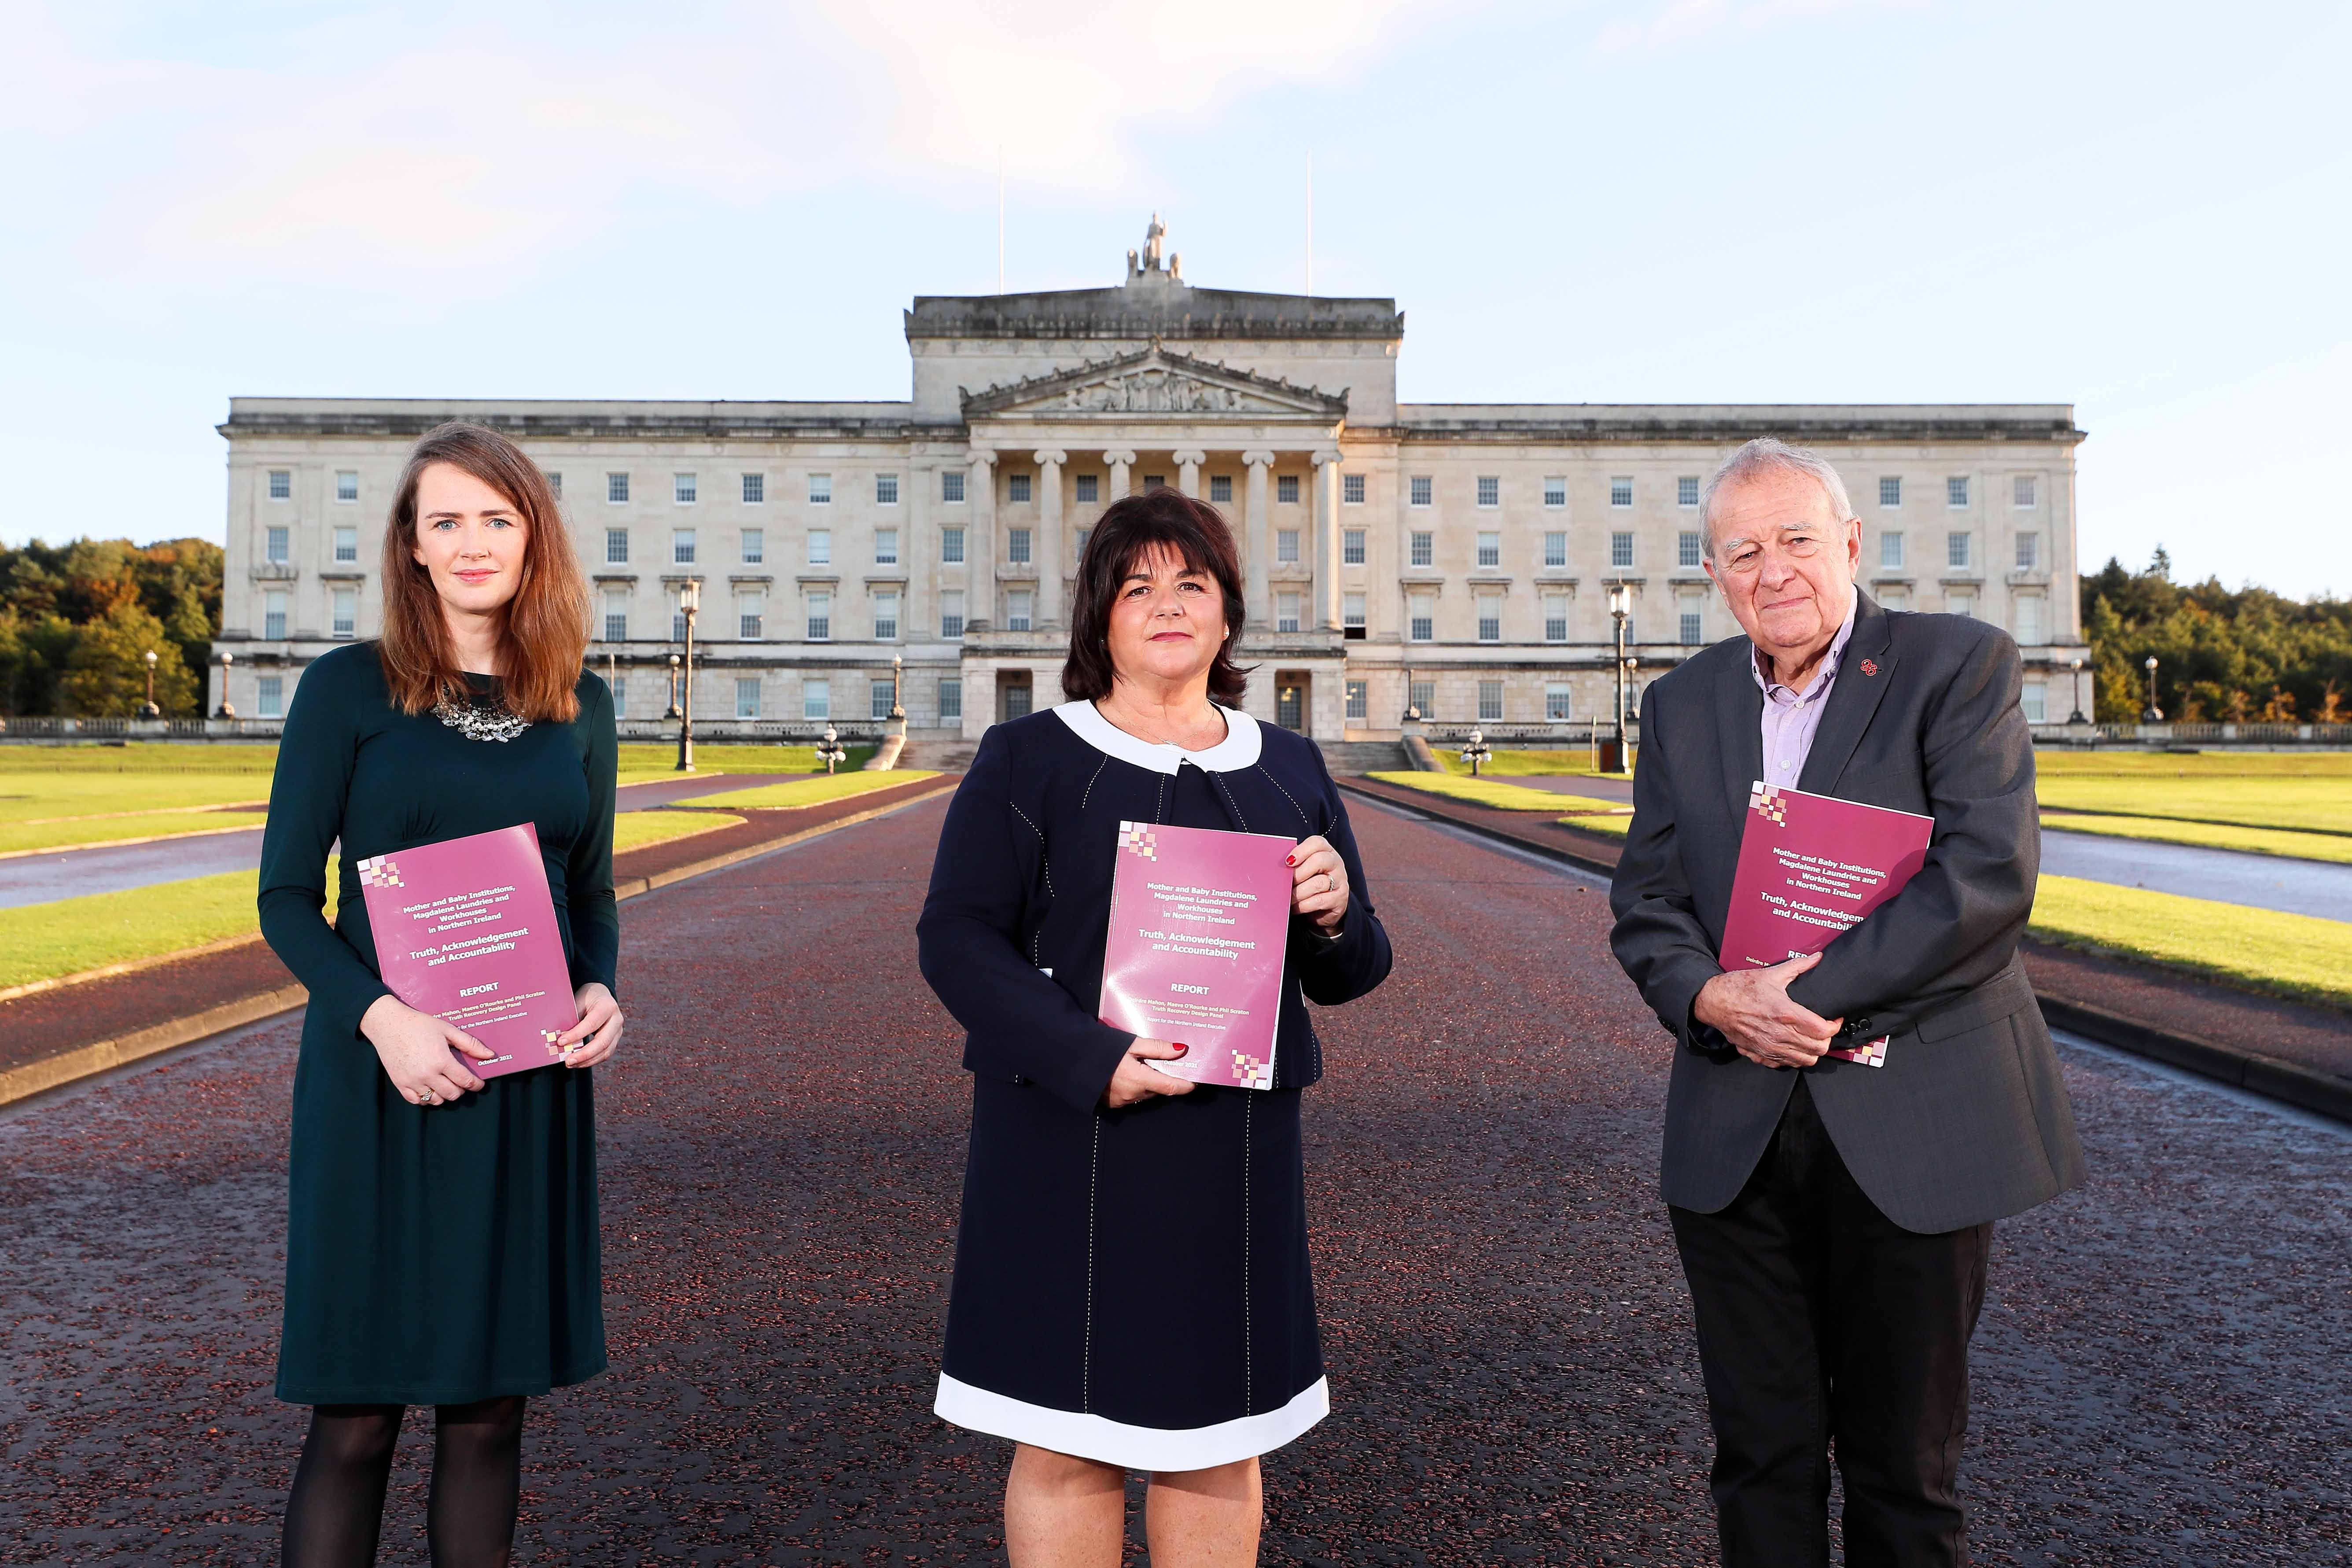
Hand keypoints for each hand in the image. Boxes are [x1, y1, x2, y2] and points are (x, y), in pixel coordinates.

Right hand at [361, 994, 491, 1105]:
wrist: (389, 1025)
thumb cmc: (419, 1024)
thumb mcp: (448, 1030)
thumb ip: (470, 1044)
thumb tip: (490, 1055)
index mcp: (441, 1060)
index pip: (465, 1081)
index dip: (476, 1085)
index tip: (479, 1084)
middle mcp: (427, 1075)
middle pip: (452, 1094)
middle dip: (461, 1089)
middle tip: (460, 1081)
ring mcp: (412, 1081)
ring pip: (436, 1100)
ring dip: (444, 1095)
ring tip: (445, 1083)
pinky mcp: (400, 1084)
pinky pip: (417, 1101)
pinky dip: (426, 1098)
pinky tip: (430, 1087)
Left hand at [559, 983, 623, 1069]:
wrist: (600, 995)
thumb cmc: (586, 998)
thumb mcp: (578, 1002)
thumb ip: (570, 1018)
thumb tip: (556, 1037)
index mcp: (607, 1006)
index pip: (591, 1024)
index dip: (576, 1035)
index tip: (560, 1042)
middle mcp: (617, 1019)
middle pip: (603, 1042)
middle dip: (584, 1054)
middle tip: (567, 1061)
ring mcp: (618, 1031)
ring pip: (606, 1052)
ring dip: (587, 1061)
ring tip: (570, 1063)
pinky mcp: (615, 1040)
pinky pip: (605, 1054)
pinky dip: (591, 1060)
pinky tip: (578, 1062)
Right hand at [1105, 1038, 1196, 1107]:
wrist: (1071, 1058)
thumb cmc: (1102, 1048)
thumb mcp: (1131, 1043)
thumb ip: (1157, 1048)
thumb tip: (1181, 1051)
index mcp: (1139, 1079)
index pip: (1171, 1087)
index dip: (1186, 1085)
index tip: (1195, 1081)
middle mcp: (1133, 1095)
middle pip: (1158, 1090)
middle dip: (1164, 1079)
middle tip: (1168, 1065)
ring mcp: (1122, 1101)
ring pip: (1145, 1094)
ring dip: (1149, 1083)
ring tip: (1144, 1065)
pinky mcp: (1113, 1104)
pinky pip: (1132, 1097)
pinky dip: (1135, 1087)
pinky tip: (1129, 1073)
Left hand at [1288, 835, 1348, 930]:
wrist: (1325, 908)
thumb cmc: (1310, 884)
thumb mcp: (1303, 871)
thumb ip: (1294, 865)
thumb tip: (1276, 868)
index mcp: (1326, 851)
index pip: (1317, 843)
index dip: (1301, 850)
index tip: (1287, 861)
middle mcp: (1336, 863)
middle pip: (1319, 860)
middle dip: (1299, 873)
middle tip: (1287, 883)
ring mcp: (1340, 881)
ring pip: (1318, 883)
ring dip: (1299, 892)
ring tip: (1288, 898)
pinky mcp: (1340, 899)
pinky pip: (1320, 901)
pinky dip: (1303, 905)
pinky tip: (1295, 907)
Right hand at [1692, 952, 1842, 1068]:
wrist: (1713, 1002)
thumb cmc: (1739, 988)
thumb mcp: (1771, 973)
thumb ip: (1798, 966)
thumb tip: (1816, 958)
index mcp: (1785, 1013)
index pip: (1823, 1030)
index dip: (1834, 1025)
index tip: (1833, 1019)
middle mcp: (1780, 1034)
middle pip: (1819, 1049)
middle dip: (1826, 1039)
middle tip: (1823, 1028)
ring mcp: (1770, 1047)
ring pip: (1806, 1061)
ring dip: (1812, 1051)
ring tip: (1809, 1038)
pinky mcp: (1760, 1054)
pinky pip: (1786, 1064)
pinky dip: (1794, 1057)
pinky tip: (1791, 1045)